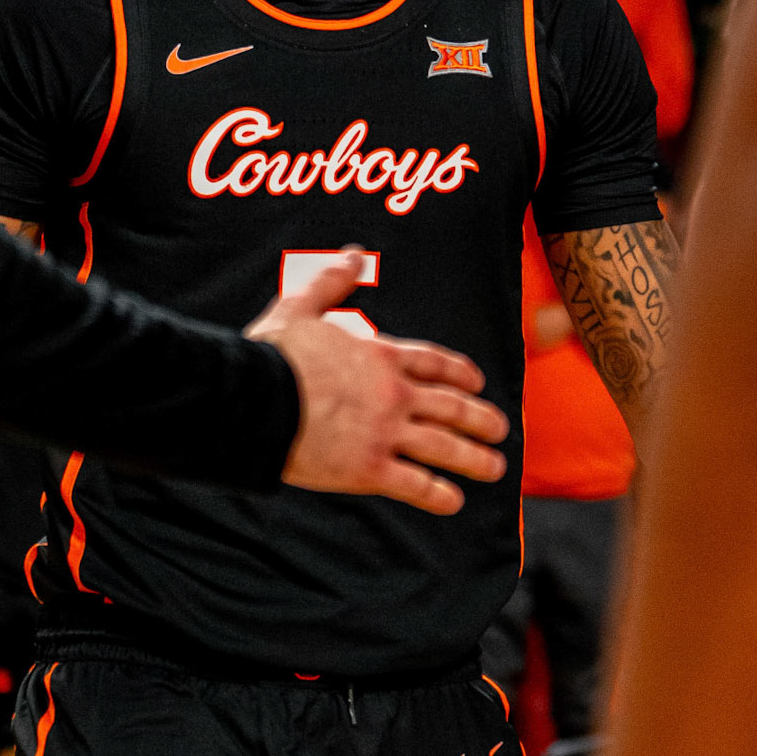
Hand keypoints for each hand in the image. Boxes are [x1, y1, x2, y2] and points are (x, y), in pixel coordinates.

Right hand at [247, 250, 508, 513]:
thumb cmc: (274, 355)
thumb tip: (352, 254)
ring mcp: (384, 433)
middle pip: (451, 406)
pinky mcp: (369, 468)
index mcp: (380, 355)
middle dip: (480, 419)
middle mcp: (393, 394)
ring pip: (444, 447)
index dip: (460, 373)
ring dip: (474, 459)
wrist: (256, 400)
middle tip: (500, 429)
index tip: (477, 383)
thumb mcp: (300, 306)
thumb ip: (330, 281)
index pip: (434, 363)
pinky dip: (437, 494)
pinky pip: (414, 484)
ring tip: (494, 466)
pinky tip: (454, 501)